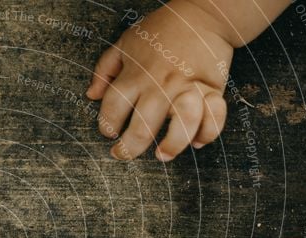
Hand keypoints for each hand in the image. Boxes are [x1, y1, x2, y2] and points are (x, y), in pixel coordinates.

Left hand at [87, 0, 233, 160]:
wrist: (203, 14)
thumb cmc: (161, 30)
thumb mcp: (125, 43)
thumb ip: (105, 69)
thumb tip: (91, 95)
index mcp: (136, 75)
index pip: (113, 107)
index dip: (106, 124)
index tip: (108, 132)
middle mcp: (161, 84)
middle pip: (143, 126)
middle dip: (129, 148)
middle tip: (123, 154)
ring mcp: (188, 87)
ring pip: (183, 123)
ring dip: (172, 145)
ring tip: (161, 155)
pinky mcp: (212, 89)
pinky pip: (214, 116)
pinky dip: (208, 133)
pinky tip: (196, 142)